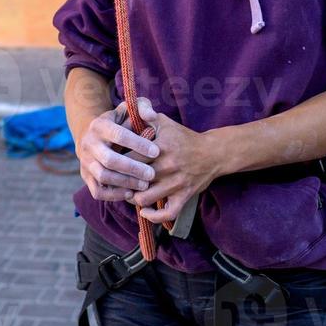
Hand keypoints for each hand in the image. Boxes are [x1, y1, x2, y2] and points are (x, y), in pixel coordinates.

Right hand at [76, 98, 159, 202]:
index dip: (138, 144)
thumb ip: (143, 107)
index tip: (156, 152)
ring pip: (103, 176)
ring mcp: (85, 161)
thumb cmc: (119, 123)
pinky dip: (114, 195)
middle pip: (109, 159)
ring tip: (144, 185)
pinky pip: (97, 191)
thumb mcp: (129, 110)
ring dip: (125, 182)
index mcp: (100, 125)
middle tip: (151, 174)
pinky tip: (130, 193)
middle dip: (132, 168)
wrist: (93, 136)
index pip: (118, 135)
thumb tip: (151, 116)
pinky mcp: (85, 176)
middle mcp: (89, 143)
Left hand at [127, 105, 220, 224]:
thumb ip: (146, 114)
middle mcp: (168, 166)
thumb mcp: (165, 121)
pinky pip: (167, 213)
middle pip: (135, 178)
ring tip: (130, 192)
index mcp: (161, 147)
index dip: (118, 162)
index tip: (113, 163)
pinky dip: (153, 215)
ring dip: (134, 197)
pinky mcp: (184, 197)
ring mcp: (176, 183)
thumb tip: (131, 109)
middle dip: (122, 181)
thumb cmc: (183, 137)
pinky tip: (144, 210)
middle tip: (117, 180)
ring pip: (145, 197)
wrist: (213, 153)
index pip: (130, 157)